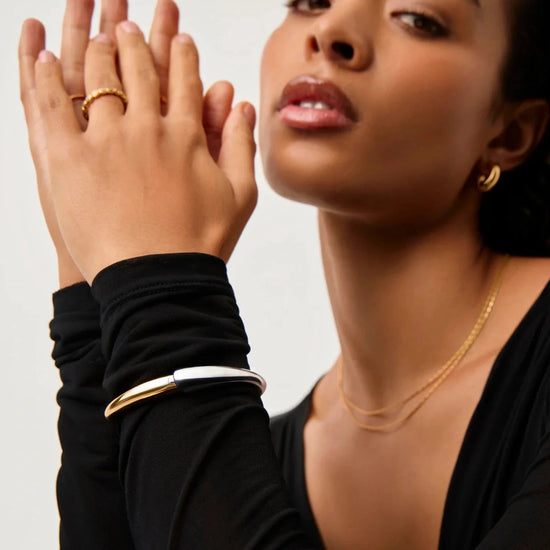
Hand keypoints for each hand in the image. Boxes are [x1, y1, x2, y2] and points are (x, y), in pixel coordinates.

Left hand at [29, 22, 256, 283]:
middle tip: (128, 22)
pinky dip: (46, 76)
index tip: (178, 37)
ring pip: (97, 78)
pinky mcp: (69, 160)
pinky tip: (43, 54)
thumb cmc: (201, 244)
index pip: (183, 81)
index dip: (180, 54)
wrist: (160, 279)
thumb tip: (243, 104)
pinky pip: (52, 105)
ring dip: (96, 47)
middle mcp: (147, 129)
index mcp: (187, 137)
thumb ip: (240, 146)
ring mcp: (106, 141)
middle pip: (138, 69)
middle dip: (134, 39)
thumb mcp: (240, 196)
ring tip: (94, 29)